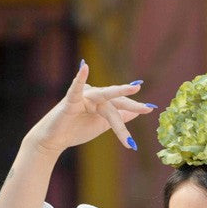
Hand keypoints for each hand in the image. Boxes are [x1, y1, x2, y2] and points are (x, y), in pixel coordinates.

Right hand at [24, 61, 153, 155]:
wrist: (55, 140)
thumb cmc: (76, 131)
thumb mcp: (102, 125)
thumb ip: (117, 118)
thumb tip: (135, 112)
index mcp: (101, 103)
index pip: (120, 105)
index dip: (135, 107)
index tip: (151, 109)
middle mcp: (94, 96)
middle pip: (116, 100)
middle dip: (132, 103)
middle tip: (148, 108)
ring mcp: (83, 97)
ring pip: (104, 99)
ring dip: (120, 93)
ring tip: (135, 87)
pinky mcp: (70, 100)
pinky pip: (75, 89)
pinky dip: (79, 78)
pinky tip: (84, 67)